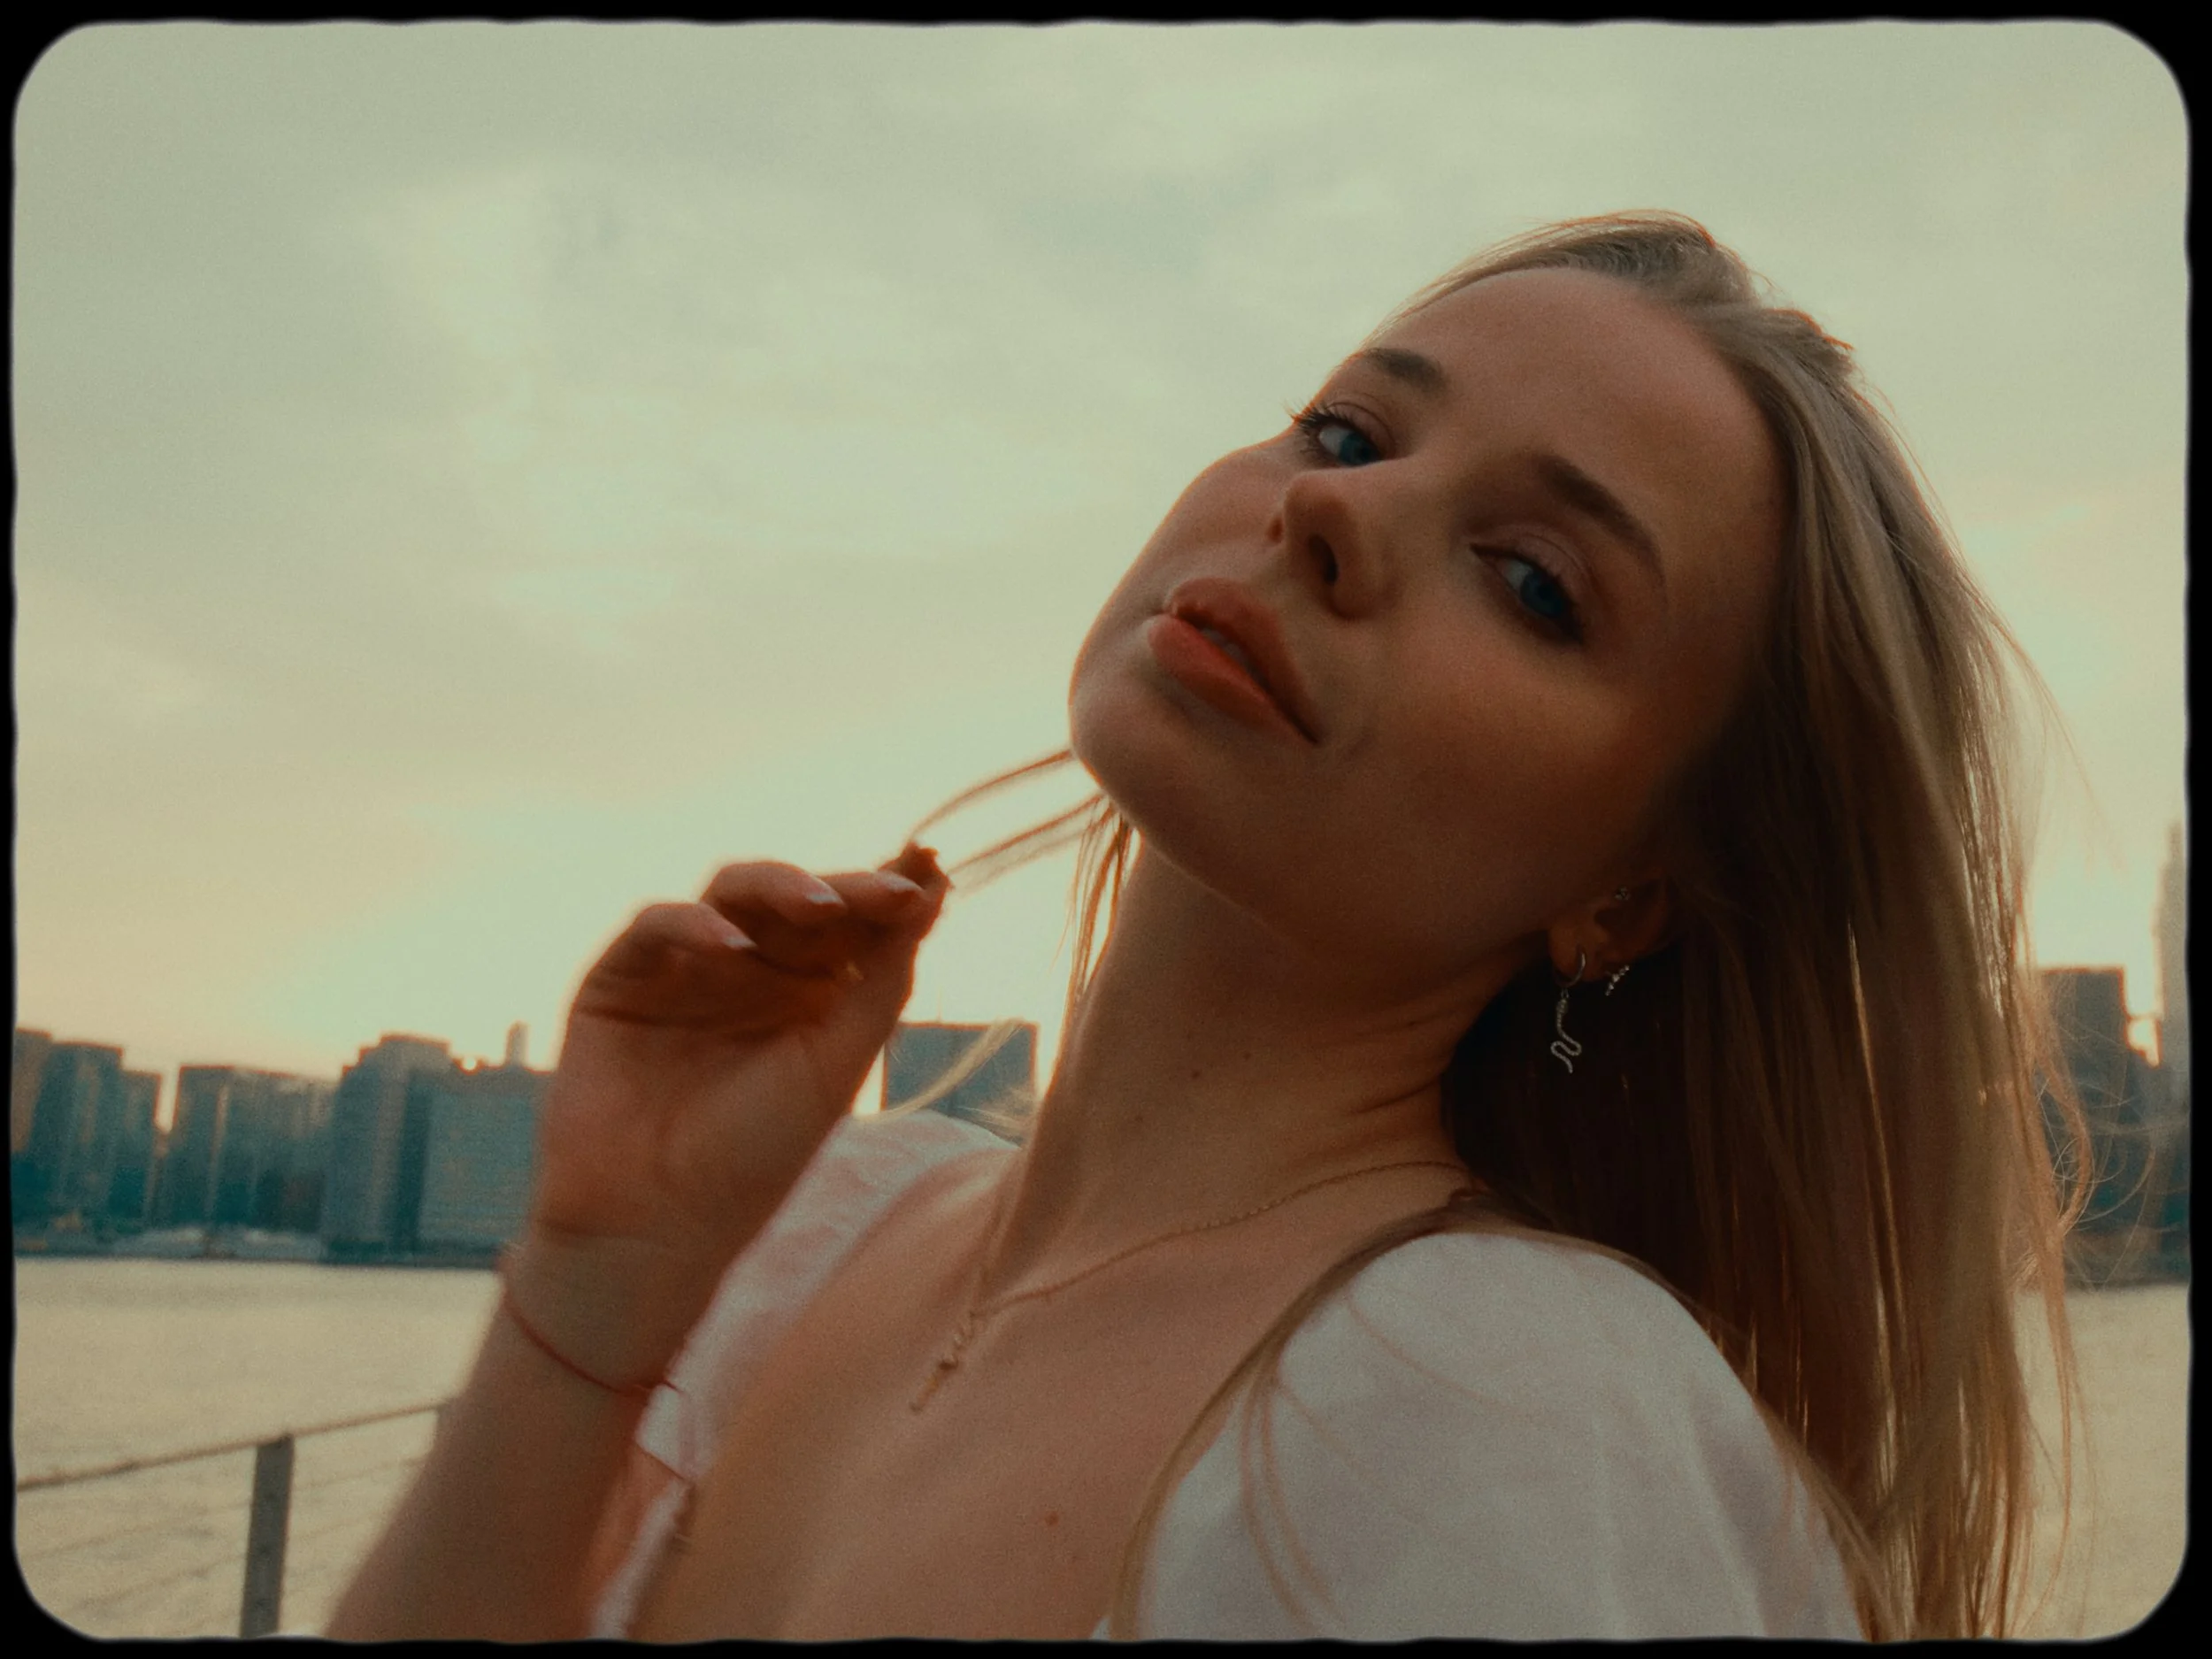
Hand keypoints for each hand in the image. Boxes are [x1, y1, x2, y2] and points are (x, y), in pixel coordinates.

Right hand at [515, 843, 949, 1378]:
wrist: (655, 1227)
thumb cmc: (754, 1157)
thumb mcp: (835, 1067)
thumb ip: (881, 982)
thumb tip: (931, 896)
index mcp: (810, 992)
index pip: (854, 924)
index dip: (889, 892)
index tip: (930, 869)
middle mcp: (751, 970)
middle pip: (800, 901)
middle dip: (847, 888)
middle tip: (891, 886)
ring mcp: (686, 967)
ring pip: (733, 893)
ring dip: (779, 887)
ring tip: (821, 905)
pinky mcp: (621, 976)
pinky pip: (658, 924)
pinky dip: (694, 925)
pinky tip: (733, 947)